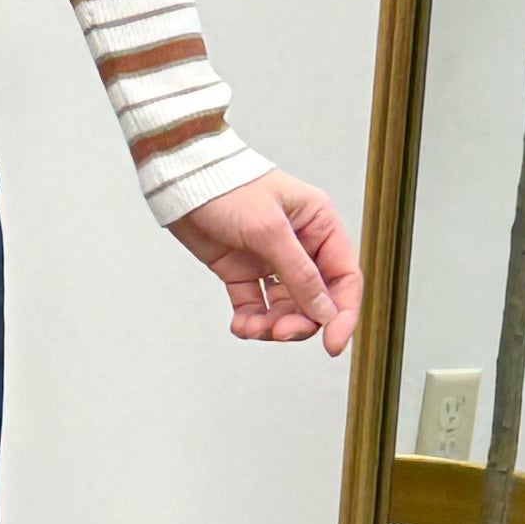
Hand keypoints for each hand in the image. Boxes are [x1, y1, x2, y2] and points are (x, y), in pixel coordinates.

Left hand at [169, 167, 361, 350]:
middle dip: (300, 322)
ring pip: (285, 308)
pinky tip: (241, 326)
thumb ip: (299, 273)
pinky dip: (250, 321)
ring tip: (253, 329)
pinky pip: (255, 306)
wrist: (180, 179)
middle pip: (315, 299)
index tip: (332, 344)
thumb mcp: (268, 230)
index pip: (344, 276)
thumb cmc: (228, 186)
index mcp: (318, 225)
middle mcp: (299, 244)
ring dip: (273, 325)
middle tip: (281, 332)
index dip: (343, 313)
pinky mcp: (242, 271)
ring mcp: (270, 260)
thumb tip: (324, 312)